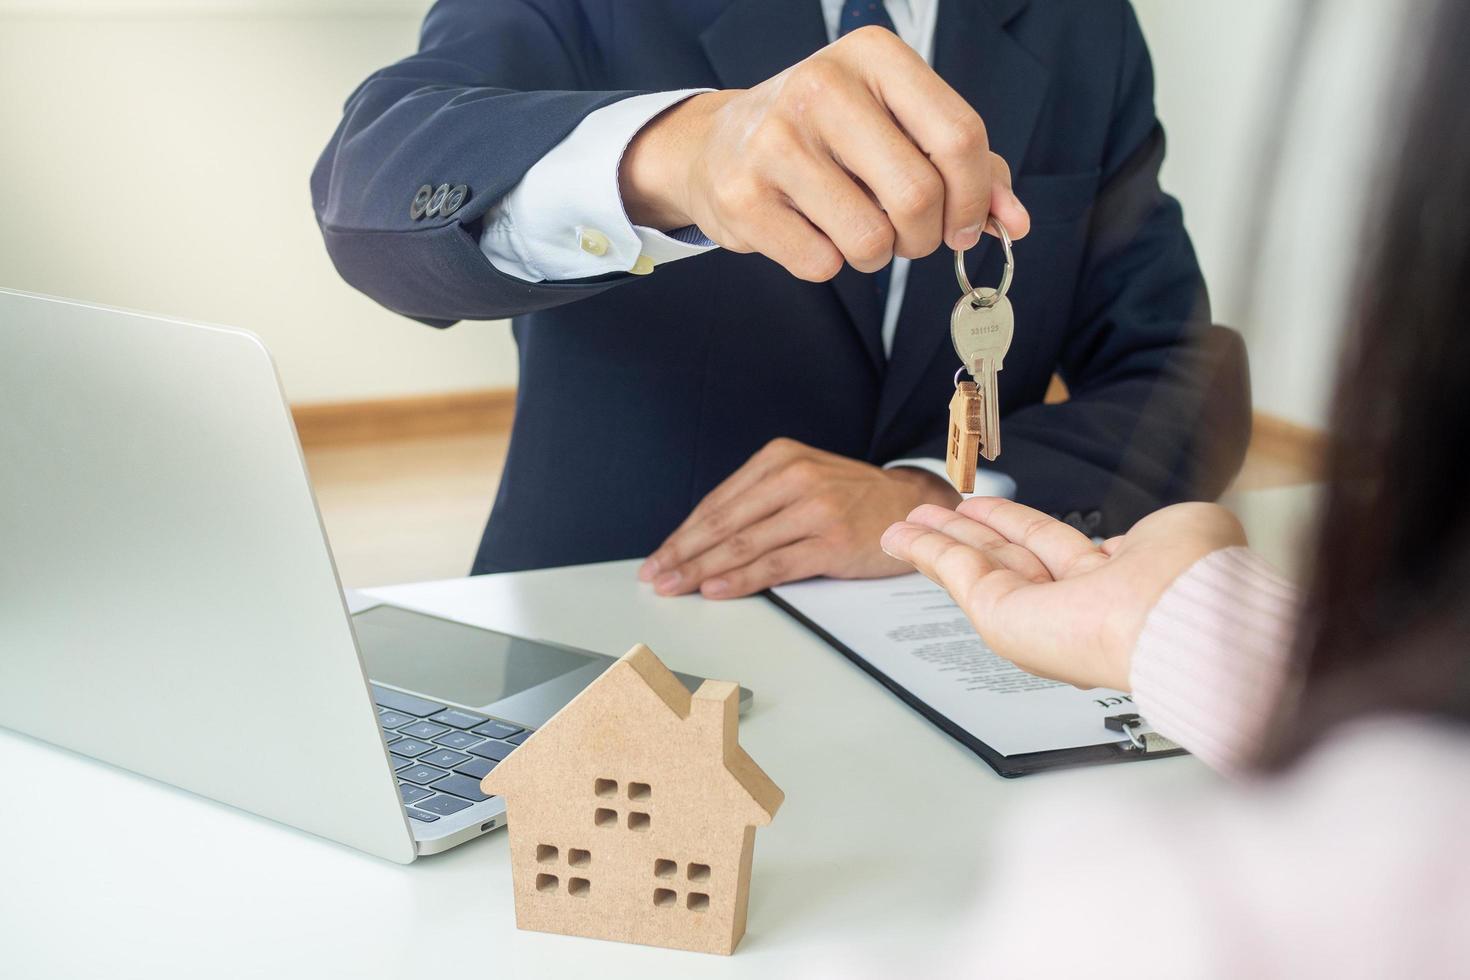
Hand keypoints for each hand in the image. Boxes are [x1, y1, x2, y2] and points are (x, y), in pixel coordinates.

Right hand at [619, 27, 1029, 279]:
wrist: (717, 146)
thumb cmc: (826, 138)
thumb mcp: (897, 125)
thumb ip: (966, 166)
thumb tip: (1013, 221)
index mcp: (874, 57)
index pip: (959, 135)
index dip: (974, 197)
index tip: (964, 224)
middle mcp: (822, 86)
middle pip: (919, 195)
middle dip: (925, 237)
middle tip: (909, 237)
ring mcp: (776, 141)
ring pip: (871, 239)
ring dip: (876, 255)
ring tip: (855, 230)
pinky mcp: (743, 196)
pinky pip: (822, 263)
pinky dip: (828, 263)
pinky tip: (809, 231)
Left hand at [639, 438, 960, 598]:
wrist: (912, 505)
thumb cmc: (851, 499)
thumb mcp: (802, 481)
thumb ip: (758, 502)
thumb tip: (703, 540)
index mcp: (780, 458)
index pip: (718, 501)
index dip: (683, 533)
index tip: (659, 556)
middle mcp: (795, 477)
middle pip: (724, 522)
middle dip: (683, 553)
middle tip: (655, 576)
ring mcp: (815, 508)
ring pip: (744, 544)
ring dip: (702, 570)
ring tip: (675, 587)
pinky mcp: (832, 540)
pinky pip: (775, 564)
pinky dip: (740, 580)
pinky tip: (716, 589)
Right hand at [880, 499, 1246, 689]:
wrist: (1184, 621)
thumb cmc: (1195, 583)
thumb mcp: (1181, 531)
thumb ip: (1152, 531)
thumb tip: (1126, 543)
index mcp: (1114, 584)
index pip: (1052, 548)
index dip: (1016, 526)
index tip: (987, 510)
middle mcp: (1070, 605)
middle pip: (1004, 557)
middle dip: (966, 532)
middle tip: (934, 515)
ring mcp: (1033, 614)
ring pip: (974, 566)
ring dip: (936, 541)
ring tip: (906, 523)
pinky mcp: (1001, 618)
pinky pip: (957, 575)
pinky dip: (924, 552)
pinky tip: (903, 536)